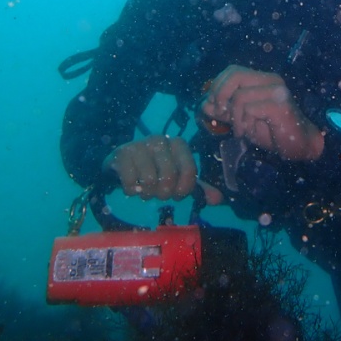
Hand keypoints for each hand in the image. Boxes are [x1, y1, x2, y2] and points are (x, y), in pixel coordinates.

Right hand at [104, 135, 222, 203]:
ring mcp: (140, 145)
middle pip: (169, 177)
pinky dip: (131, 191)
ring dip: (147, 193)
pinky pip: (131, 182)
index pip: (189, 171)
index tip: (176, 194)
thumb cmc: (155, 170)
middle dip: (164, 193)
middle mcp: (160, 140)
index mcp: (178, 144)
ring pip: (149, 180)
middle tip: (158, 193)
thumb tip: (217, 200)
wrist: (122, 163)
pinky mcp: (122, 154)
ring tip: (144, 190)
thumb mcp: (177, 177)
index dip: (184, 189)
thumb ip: (198, 188)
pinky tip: (132, 186)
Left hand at [201, 66, 323, 161]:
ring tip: (240, 129)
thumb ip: (224, 111)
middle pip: (234, 75)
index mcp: (262, 79)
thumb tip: (204, 104)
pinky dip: (244, 123)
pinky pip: (250, 109)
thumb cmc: (271, 131)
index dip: (218, 86)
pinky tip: (249, 132)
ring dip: (234, 117)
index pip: (233, 70)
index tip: (214, 106)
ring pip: (240, 96)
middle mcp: (270, 80)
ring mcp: (277, 91)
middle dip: (220, 95)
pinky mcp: (280, 105)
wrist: (298, 146)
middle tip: (221, 114)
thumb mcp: (241, 119)